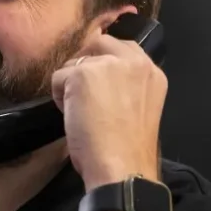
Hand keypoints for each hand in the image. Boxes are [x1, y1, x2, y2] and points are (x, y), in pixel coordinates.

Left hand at [51, 32, 166, 188]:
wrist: (122, 167)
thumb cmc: (129, 149)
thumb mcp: (138, 108)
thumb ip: (126, 86)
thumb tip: (101, 81)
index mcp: (152, 73)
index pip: (124, 48)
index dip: (105, 61)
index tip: (97, 81)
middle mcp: (134, 62)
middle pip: (100, 43)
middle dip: (87, 64)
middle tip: (82, 92)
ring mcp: (108, 64)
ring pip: (76, 62)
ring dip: (72, 84)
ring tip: (81, 113)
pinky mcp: (83, 74)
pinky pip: (58, 77)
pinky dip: (58, 97)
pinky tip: (73, 117)